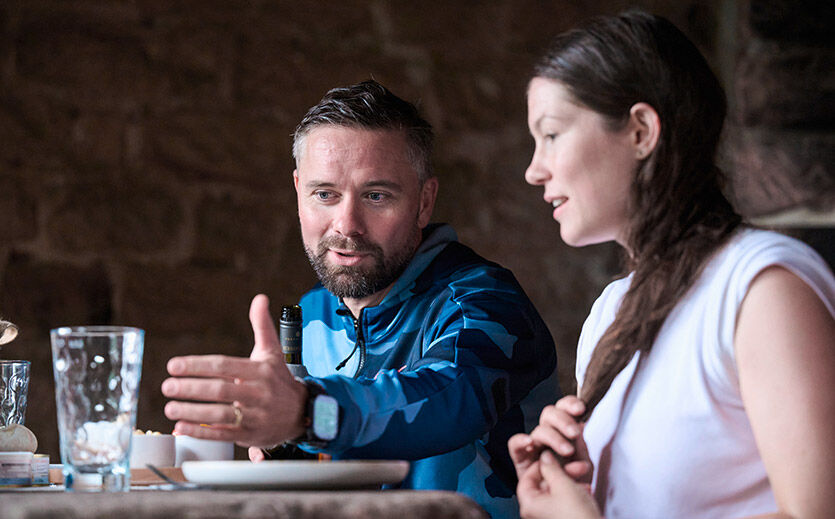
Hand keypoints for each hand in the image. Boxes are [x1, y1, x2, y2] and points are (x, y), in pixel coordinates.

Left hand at [162, 294, 307, 447]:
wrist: (302, 413)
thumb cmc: (279, 379)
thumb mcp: (272, 352)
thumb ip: (262, 326)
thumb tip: (259, 298)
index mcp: (260, 371)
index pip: (224, 366)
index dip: (197, 365)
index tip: (174, 365)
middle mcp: (258, 393)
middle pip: (220, 390)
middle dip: (190, 388)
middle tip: (167, 386)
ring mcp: (255, 416)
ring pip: (220, 414)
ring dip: (192, 412)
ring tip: (170, 408)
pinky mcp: (250, 434)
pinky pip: (223, 434)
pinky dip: (200, 432)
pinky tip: (181, 427)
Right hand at [509, 395, 591, 483]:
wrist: (564, 505)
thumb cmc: (574, 484)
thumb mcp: (584, 466)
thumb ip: (581, 448)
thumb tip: (581, 426)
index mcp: (564, 431)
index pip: (563, 408)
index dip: (570, 404)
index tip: (581, 409)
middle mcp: (548, 435)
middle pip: (549, 414)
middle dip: (563, 420)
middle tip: (574, 433)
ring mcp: (534, 447)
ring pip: (539, 429)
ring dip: (553, 437)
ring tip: (566, 451)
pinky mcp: (521, 459)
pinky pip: (514, 444)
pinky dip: (520, 441)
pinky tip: (529, 443)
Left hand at [517, 450, 600, 518]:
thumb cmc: (578, 518)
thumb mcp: (563, 485)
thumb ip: (551, 468)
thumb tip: (545, 457)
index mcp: (529, 505)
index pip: (526, 478)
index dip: (538, 466)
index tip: (549, 459)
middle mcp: (535, 513)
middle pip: (542, 485)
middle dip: (559, 474)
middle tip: (570, 467)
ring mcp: (547, 517)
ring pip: (555, 492)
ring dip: (569, 483)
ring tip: (582, 482)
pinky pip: (563, 502)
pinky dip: (573, 494)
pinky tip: (585, 492)